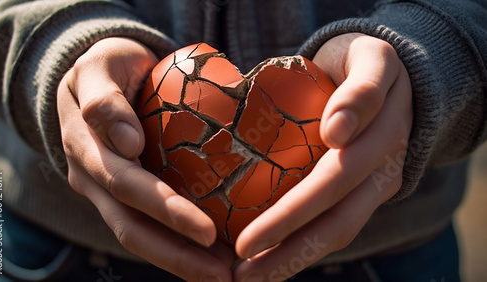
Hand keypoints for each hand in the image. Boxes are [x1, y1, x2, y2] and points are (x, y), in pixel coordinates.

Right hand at [57, 37, 233, 280]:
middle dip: (178, 255)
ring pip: (139, 236)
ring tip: (225, 276)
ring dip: (181, 261)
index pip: (127, 187)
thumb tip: (127, 144)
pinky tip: (211, 255)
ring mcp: (105, 191)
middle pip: (132, 228)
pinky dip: (178, 246)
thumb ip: (103, 100)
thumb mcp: (98, 67)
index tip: (208, 232)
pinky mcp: (123, 194)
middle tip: (225, 275)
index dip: (165, 211)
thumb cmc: (106, 65)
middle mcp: (92, 179)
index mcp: (85, 148)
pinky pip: (147, 225)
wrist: (97, 76)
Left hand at [233, 33, 412, 280]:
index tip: (249, 240)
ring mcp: (376, 185)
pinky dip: (303, 247)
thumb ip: (361, 91)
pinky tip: (271, 258)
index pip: (333, 180)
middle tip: (239, 270)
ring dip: (294, 260)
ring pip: (338, 232)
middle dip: (285, 248)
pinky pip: (337, 225)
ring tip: (250, 278)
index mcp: (382, 136)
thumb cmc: (364, 63)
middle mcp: (383, 169)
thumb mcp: (371, 59)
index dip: (293, 213)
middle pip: (336, 221)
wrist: (393, 77)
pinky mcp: (365, 191)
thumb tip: (336, 132)